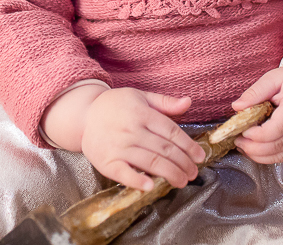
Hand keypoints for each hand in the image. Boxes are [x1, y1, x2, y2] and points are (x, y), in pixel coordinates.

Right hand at [81, 88, 205, 191]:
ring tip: (182, 181)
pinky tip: (151, 186)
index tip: (200, 157)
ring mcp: (119, 147)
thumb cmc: (115, 106)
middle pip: (164, 150)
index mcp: (142, 113)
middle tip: (193, 173)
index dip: (188, 146)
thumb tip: (188, 102)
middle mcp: (131, 130)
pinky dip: (138, 181)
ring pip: (150, 162)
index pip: (171, 132)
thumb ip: (165, 102)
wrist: (83, 115)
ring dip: (170, 173)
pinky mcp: (107, 162)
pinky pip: (124, 174)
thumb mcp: (140, 96)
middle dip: (183, 163)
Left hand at [230, 65, 282, 163]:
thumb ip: (255, 92)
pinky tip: (253, 150)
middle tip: (237, 139)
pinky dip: (266, 157)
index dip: (258, 134)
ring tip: (243, 145)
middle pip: (278, 145)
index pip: (279, 127)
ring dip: (258, 155)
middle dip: (254, 147)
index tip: (243, 130)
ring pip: (280, 155)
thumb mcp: (274, 78)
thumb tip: (237, 107)